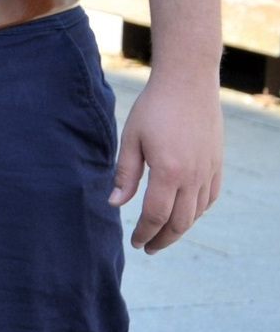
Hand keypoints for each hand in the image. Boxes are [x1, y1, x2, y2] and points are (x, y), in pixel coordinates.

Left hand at [109, 67, 223, 252]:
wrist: (188, 84)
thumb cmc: (153, 108)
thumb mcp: (131, 138)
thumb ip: (125, 173)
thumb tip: (114, 204)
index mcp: (168, 172)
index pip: (156, 216)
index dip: (144, 233)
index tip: (135, 243)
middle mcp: (192, 178)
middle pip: (179, 222)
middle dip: (162, 239)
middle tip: (147, 247)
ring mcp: (208, 172)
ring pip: (196, 214)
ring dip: (179, 229)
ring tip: (162, 234)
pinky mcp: (216, 165)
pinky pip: (209, 199)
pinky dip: (196, 212)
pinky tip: (185, 214)